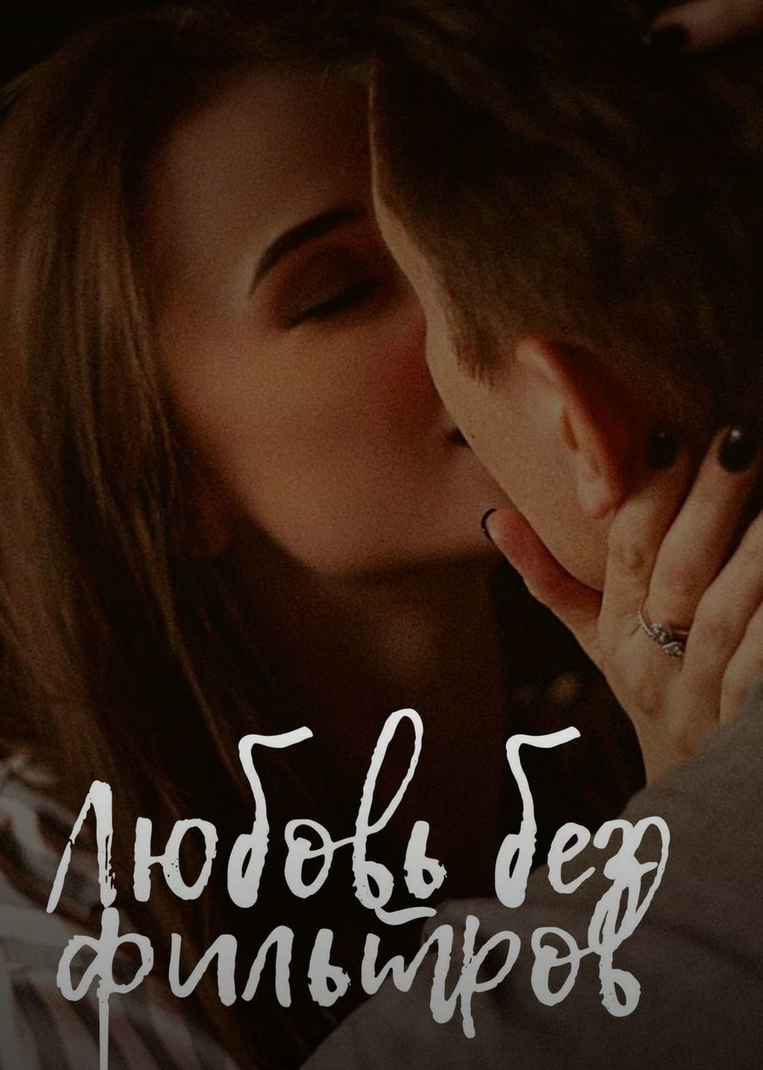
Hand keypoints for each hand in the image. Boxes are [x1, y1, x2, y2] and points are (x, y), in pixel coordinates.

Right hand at [485, 425, 762, 779]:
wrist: (696, 795)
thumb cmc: (652, 693)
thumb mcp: (598, 642)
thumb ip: (548, 580)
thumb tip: (494, 518)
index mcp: (615, 635)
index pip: (624, 555)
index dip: (646, 496)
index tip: (671, 435)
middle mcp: (651, 665)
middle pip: (675, 575)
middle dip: (705, 505)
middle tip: (737, 439)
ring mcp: (699, 697)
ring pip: (721, 616)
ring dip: (751, 555)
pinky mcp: (742, 722)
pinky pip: (758, 666)